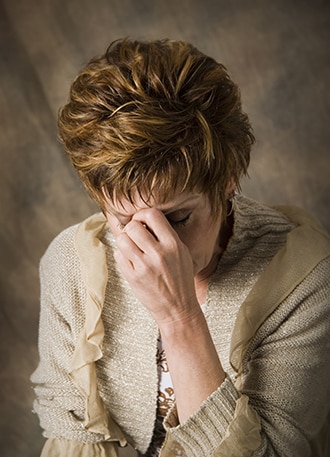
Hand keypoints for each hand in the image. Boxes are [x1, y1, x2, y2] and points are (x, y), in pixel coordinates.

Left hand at [114, 208, 199, 327]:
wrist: (178, 309)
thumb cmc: (179, 278)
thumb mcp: (181, 253)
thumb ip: (165, 235)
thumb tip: (142, 219)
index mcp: (173, 244)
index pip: (152, 214)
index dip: (142, 215)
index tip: (142, 222)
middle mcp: (159, 254)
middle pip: (133, 226)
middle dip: (131, 229)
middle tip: (134, 237)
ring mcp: (144, 266)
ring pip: (122, 239)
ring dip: (124, 241)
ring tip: (131, 248)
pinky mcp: (133, 277)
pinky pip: (118, 255)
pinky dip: (121, 255)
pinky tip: (131, 261)